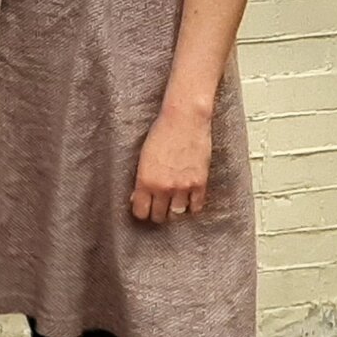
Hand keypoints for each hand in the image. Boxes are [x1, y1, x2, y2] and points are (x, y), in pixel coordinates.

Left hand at [131, 102, 212, 223]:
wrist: (184, 119)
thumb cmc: (161, 133)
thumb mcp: (143, 157)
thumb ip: (141, 180)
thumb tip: (137, 198)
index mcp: (145, 180)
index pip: (141, 212)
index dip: (141, 212)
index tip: (143, 209)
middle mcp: (164, 187)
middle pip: (159, 216)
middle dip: (156, 213)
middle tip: (158, 206)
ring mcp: (183, 187)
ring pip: (177, 214)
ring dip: (174, 210)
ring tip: (172, 203)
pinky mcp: (200, 183)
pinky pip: (196, 207)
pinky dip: (191, 207)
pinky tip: (188, 200)